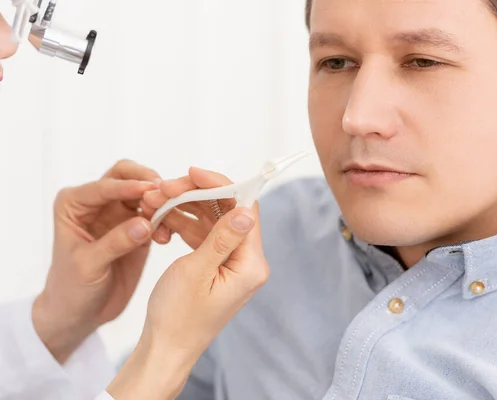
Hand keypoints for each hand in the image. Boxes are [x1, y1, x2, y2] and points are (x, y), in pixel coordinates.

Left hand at [32, 160, 163, 362]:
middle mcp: (97, 203)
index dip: (128, 187)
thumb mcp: (88, 266)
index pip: (104, 186)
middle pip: (126, 175)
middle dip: (147, 181)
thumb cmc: (71, 288)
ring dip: (160, 201)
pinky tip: (168, 237)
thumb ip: (116, 242)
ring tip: (169, 220)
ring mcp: (119, 214)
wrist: (80, 313)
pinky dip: (166, 220)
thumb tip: (146, 224)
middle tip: (166, 194)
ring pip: (145, 193)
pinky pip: (157, 215)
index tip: (151, 190)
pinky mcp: (138, 229)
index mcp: (74, 204)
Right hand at [107, 170, 268, 398]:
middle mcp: (247, 261)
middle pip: (227, 211)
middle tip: (164, 188)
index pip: (245, 210)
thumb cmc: (178, 317)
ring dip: (185, 207)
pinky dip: (184, 224)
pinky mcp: (216, 266)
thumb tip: (245, 209)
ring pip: (212, 221)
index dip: (222, 186)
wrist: (165, 348)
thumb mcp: (196, 272)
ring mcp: (231, 263)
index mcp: (250, 264)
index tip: (193, 172)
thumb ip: (221, 238)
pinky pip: (203, 235)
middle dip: (196, 195)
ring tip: (155, 200)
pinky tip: (162, 216)